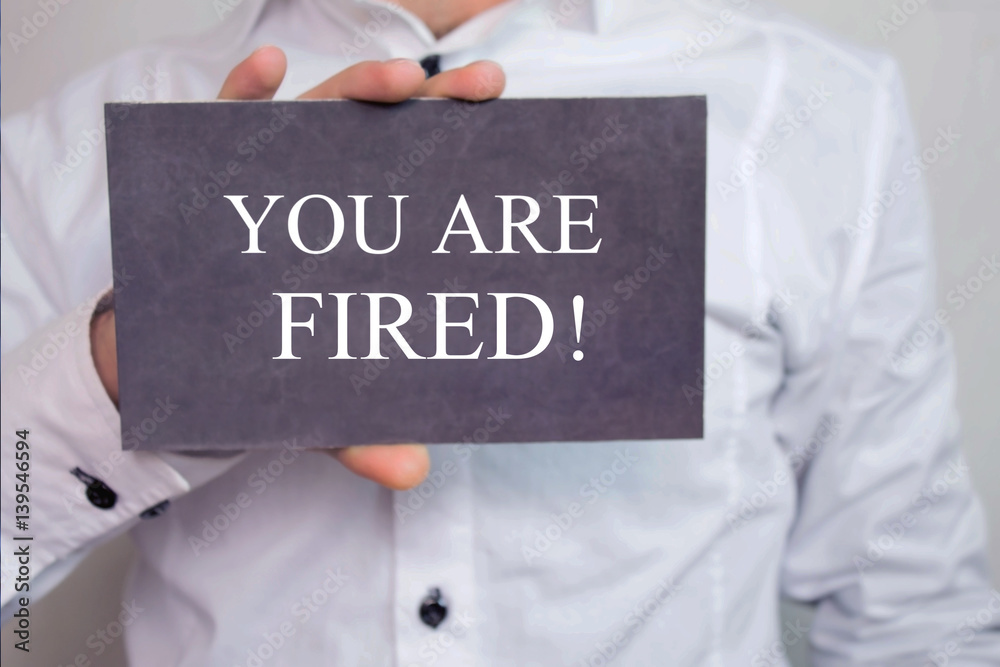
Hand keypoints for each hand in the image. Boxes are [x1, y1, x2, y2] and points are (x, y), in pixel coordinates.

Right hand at [92, 46, 505, 489]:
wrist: (186, 362)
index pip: (424, 177)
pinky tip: (266, 70)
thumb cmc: (269, 367)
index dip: (466, 147)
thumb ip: (365, 431)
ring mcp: (274, 171)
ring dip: (362, 85)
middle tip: (480, 88)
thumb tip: (413, 472)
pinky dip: (244, 90)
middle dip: (436, 101)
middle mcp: (331, 186)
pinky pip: (222, 119)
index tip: (508, 124)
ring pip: (321, 112)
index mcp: (370, 227)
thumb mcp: (322, 403)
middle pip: (388, 130)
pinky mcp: (210, 169)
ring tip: (400, 79)